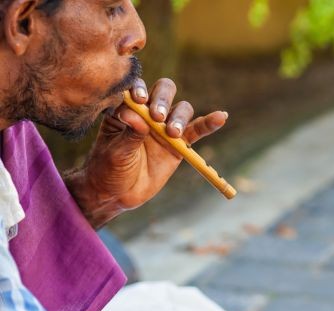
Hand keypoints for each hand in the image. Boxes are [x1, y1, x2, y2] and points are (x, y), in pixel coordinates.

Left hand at [66, 78, 228, 227]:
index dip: (140, 90)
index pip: (137, 89)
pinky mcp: (179, 144)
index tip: (139, 101)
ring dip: (179, 117)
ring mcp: (164, 128)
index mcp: (126, 109)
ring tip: (173, 134)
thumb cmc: (108, 169)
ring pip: (180, 110)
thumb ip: (129, 133)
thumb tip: (136, 115)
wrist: (117, 193)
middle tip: (158, 117)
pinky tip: (221, 117)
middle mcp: (147, 113)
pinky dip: (209, 124)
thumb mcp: (115, 151)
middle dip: (162, 100)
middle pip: (163, 92)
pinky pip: (197, 131)